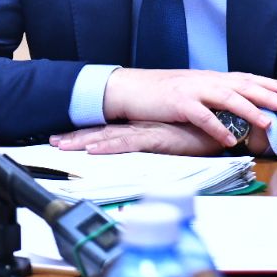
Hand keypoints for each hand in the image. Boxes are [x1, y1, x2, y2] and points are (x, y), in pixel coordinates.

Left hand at [51, 121, 223, 154]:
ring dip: (84, 141)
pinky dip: (110, 146)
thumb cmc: (200, 132)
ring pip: (108, 136)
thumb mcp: (173, 139)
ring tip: (62, 146)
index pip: (107, 129)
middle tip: (52, 141)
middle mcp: (139, 127)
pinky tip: (93, 150)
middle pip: (101, 131)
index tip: (62, 137)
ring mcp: (146, 132)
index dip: (84, 133)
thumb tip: (143, 148)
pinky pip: (128, 143)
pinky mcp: (157, 139)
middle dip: (75, 137)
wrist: (224, 126)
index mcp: (141, 126)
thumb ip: (157, 143)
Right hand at [101, 68, 276, 146]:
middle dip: (267, 95)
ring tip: (267, 122)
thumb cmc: (155, 92)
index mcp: (206, 77)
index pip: (242, 77)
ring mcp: (190, 90)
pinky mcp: (177, 103)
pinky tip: (230, 138)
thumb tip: (227, 106)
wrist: (127, 88)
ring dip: (249, 110)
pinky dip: (218, 127)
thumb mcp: (186, 89)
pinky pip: (202, 116)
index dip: (265, 82)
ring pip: (227, 98)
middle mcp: (202, 80)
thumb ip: (207, 95)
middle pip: (241, 85)